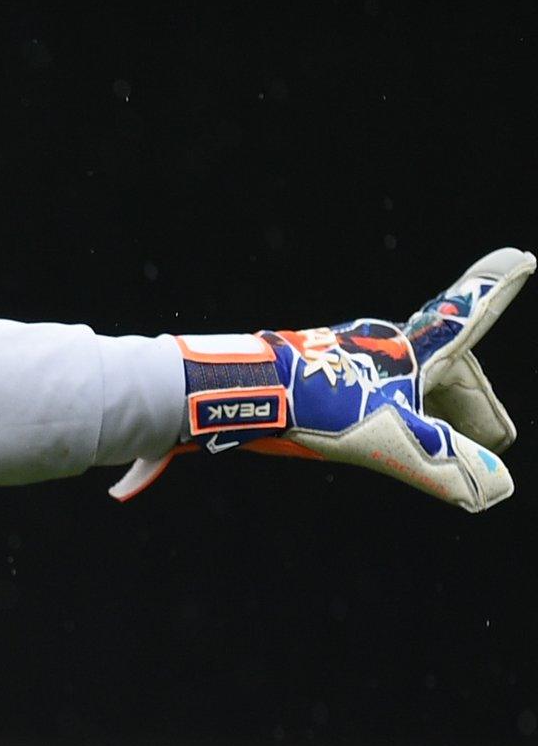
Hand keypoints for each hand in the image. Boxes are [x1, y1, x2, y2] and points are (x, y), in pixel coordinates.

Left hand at [111, 247, 533, 511]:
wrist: (236, 392)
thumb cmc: (317, 405)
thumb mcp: (391, 440)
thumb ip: (445, 464)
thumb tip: (495, 488)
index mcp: (407, 349)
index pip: (467, 315)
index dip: (496, 288)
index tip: (521, 257)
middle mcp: (377, 343)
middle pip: (444, 368)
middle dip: (473, 403)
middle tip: (496, 436)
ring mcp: (342, 356)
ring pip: (404, 381)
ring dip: (431, 411)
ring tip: (444, 444)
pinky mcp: (312, 373)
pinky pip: (367, 392)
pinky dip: (389, 415)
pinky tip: (376, 433)